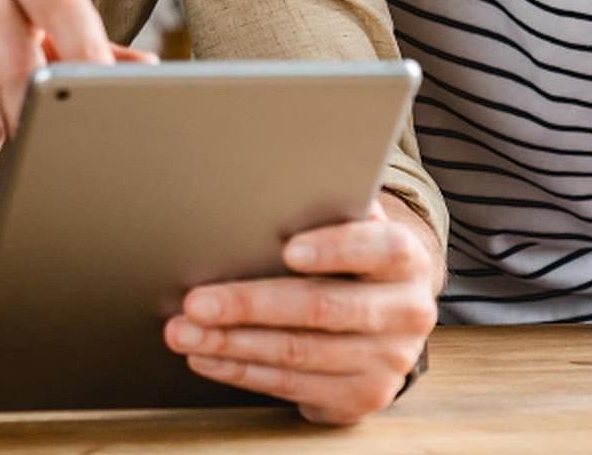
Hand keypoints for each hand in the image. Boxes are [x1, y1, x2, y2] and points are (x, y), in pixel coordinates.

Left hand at [162, 196, 439, 424]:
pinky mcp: (361, 397)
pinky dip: (242, 370)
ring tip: (185, 331)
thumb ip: (329, 211)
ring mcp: (386, 361)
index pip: (378, 248)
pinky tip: (208, 357)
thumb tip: (268, 193)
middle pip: (321, 307)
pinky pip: (292, 386)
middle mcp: (406, 312)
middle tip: (197, 301)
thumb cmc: (355, 257)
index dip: (334, 248)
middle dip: (250, 303)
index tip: (288, 249)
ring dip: (232, 342)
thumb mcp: (355, 227)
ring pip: (298, 352)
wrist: (392, 316)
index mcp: (406, 259)